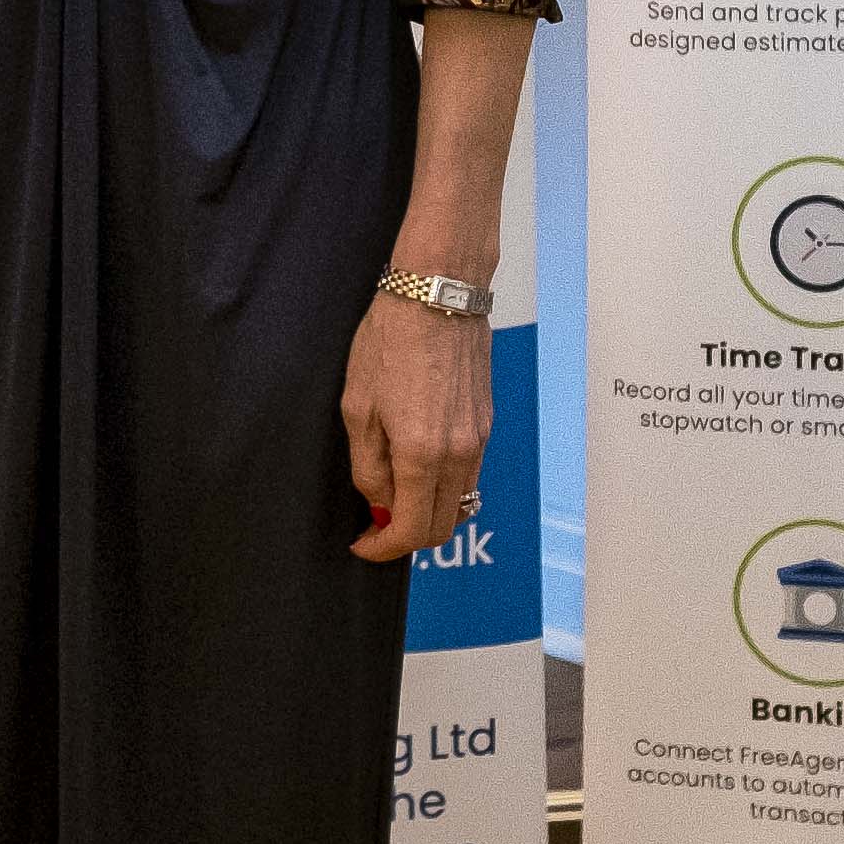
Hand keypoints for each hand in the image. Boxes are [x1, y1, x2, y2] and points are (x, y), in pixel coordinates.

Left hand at [340, 286, 489, 563]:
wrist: (437, 294)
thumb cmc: (391, 341)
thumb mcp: (358, 408)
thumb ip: (369, 468)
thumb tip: (379, 507)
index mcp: (422, 454)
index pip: (410, 530)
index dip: (383, 548)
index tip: (363, 544)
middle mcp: (459, 454)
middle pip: (441, 527)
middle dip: (406, 538)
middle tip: (374, 527)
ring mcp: (478, 439)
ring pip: (458, 502)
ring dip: (426, 511)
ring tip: (392, 494)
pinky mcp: (486, 423)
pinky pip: (467, 474)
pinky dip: (442, 486)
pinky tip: (416, 466)